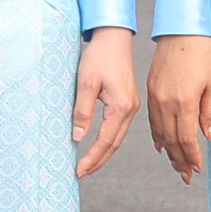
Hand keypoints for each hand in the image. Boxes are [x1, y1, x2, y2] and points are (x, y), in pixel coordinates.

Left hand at [70, 26, 141, 179]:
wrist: (113, 37)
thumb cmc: (99, 56)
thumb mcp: (85, 83)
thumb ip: (83, 111)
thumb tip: (78, 137)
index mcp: (122, 106)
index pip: (105, 141)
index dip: (92, 158)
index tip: (79, 171)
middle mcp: (131, 110)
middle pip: (114, 144)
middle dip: (98, 161)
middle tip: (81, 175)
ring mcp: (132, 106)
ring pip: (118, 138)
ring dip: (103, 154)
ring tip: (88, 166)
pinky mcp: (129, 102)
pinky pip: (119, 128)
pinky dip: (108, 141)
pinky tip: (100, 147)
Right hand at [147, 33, 210, 181]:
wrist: (181, 31)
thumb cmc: (202, 54)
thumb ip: (209, 111)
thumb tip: (208, 135)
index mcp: (184, 102)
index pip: (187, 138)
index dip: (192, 156)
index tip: (197, 169)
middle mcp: (166, 102)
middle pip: (171, 140)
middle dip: (179, 160)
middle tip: (186, 176)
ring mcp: (155, 97)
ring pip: (160, 132)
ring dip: (169, 151)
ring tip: (176, 165)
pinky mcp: (150, 90)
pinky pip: (152, 120)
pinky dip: (157, 135)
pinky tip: (162, 145)